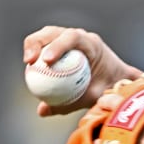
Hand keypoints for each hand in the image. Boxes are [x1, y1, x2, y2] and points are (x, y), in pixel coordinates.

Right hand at [23, 26, 142, 115]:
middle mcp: (79, 37)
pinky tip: (29, 69)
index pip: (73, 37)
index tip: (47, 60)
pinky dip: (35, 54)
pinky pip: (44, 47)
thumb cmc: (108, 88)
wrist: (116, 81)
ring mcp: (68, 40)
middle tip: (29, 61)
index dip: (58, 45)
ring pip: (45, 36)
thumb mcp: (93, 98)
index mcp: (92, 44)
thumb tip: (42, 111)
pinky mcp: (60, 47)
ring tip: (27, 62)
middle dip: (38, 42)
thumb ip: (70, 103)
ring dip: (32, 46)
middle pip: (54, 32)